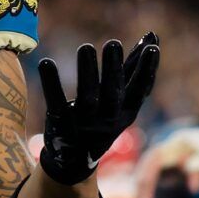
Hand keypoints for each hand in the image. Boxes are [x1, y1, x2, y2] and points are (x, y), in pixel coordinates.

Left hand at [36, 33, 158, 183]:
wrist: (75, 159)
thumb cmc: (102, 118)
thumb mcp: (121, 99)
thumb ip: (132, 70)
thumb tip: (152, 38)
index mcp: (126, 112)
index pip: (140, 91)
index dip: (147, 70)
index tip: (152, 47)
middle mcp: (107, 120)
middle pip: (113, 94)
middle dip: (114, 69)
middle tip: (113, 43)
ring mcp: (83, 124)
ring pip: (87, 97)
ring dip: (87, 71)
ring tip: (86, 47)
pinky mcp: (60, 124)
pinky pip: (56, 102)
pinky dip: (51, 83)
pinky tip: (46, 62)